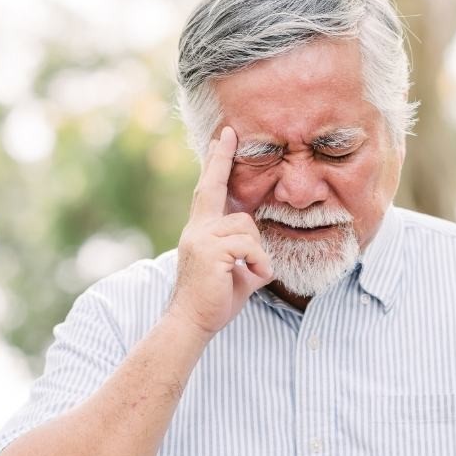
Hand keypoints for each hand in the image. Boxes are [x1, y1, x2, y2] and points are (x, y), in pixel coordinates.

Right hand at [166, 126, 272, 336]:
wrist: (192, 323)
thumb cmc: (214, 301)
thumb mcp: (235, 271)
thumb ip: (246, 255)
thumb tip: (263, 256)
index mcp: (201, 231)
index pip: (208, 191)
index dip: (215, 165)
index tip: (221, 140)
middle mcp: (197, 229)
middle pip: (214, 189)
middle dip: (221, 159)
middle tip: (229, 133)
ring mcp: (201, 238)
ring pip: (247, 226)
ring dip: (258, 252)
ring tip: (252, 273)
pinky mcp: (211, 250)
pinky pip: (250, 246)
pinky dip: (259, 263)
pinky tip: (254, 278)